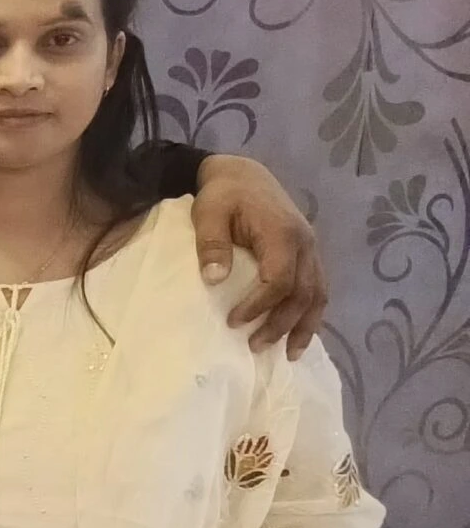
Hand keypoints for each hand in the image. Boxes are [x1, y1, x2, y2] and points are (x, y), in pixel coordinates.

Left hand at [192, 153, 326, 356]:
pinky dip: (311, 312)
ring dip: (305, 325)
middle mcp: (305, 243)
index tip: (233, 321)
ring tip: (288, 353)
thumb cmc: (223, 194)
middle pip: (303, 293)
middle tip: (254, 346)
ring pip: (318, 293)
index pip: (279, 279)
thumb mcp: (209, 212)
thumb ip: (212, 243)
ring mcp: (311, 248)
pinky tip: (300, 333)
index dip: (260, 305)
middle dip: (282, 323)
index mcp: (282, 233)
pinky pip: (318, 287)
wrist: (243, 174)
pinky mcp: (308, 253)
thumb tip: (215, 279)